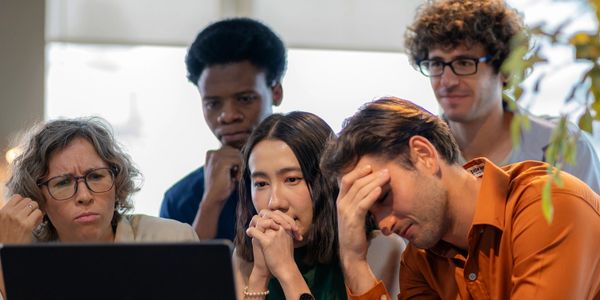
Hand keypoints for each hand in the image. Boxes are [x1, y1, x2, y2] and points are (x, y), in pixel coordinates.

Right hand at [0, 194, 42, 243]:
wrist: (6, 250)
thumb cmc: (5, 237)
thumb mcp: (1, 222)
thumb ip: (8, 213)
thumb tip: (20, 203)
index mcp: (2, 212)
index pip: (17, 197)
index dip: (23, 202)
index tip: (24, 209)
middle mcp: (9, 213)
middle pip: (27, 200)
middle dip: (31, 207)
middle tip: (30, 215)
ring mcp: (18, 218)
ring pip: (34, 205)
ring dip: (35, 211)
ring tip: (33, 219)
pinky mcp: (27, 225)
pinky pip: (38, 213)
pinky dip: (39, 217)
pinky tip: (36, 224)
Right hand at [202, 145, 241, 205]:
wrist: (214, 198)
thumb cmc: (222, 185)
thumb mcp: (225, 169)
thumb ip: (230, 159)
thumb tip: (243, 151)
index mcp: (210, 153)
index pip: (231, 149)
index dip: (235, 160)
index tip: (232, 172)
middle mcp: (212, 152)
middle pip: (235, 151)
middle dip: (238, 163)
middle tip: (235, 176)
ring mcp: (216, 156)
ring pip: (238, 154)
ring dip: (240, 166)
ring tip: (235, 177)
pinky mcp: (221, 162)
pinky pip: (238, 160)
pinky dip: (240, 170)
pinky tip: (235, 179)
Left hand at [247, 212, 298, 279]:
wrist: (286, 268)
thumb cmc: (286, 256)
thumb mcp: (287, 240)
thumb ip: (282, 231)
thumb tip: (274, 224)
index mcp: (286, 227)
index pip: (276, 213)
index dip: (269, 215)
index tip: (264, 221)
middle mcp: (281, 228)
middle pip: (268, 214)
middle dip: (260, 217)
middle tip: (256, 223)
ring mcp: (274, 234)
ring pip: (260, 221)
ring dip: (254, 224)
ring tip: (252, 229)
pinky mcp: (267, 242)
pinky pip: (255, 231)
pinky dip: (250, 231)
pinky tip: (249, 234)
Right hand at [336, 165, 388, 293]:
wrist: (350, 253)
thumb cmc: (354, 233)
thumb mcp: (353, 214)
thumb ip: (357, 202)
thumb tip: (369, 189)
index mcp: (340, 201)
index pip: (346, 180)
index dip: (357, 171)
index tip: (370, 167)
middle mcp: (341, 204)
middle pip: (355, 183)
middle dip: (371, 175)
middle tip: (385, 170)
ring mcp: (346, 212)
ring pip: (360, 191)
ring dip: (375, 182)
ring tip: (386, 177)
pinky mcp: (353, 220)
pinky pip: (363, 204)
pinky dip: (371, 195)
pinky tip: (380, 190)